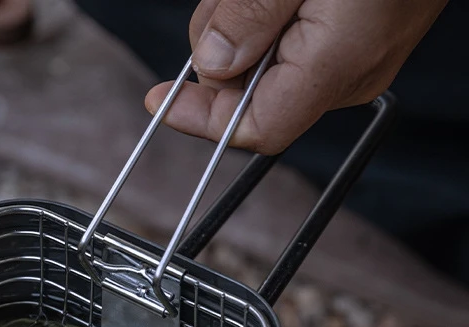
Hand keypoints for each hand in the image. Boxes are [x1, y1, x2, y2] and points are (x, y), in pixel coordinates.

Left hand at [145, 0, 447, 153]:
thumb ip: (251, 16)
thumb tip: (210, 65)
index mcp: (336, 65)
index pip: (257, 127)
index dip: (202, 121)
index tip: (159, 102)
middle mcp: (347, 73)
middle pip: (252, 93)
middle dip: (220, 55)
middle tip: (227, 4)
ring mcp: (354, 55)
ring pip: (265, 64)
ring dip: (242, 25)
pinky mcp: (353, 35)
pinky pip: (290, 41)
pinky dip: (266, 16)